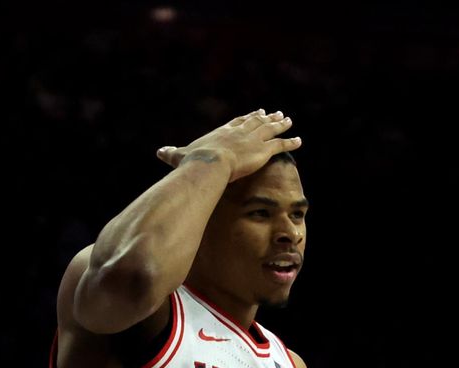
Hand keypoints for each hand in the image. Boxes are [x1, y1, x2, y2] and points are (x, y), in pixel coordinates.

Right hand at [156, 109, 300, 180]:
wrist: (209, 164)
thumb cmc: (194, 162)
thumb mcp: (180, 156)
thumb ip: (172, 153)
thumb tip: (159, 151)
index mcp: (223, 132)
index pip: (237, 122)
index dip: (247, 118)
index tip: (255, 113)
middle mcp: (240, 132)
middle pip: (255, 122)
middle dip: (265, 118)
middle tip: (274, 113)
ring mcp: (252, 140)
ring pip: (270, 130)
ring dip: (280, 125)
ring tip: (288, 120)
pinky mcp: (262, 151)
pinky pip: (280, 145)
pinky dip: (290, 142)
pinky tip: (299, 140)